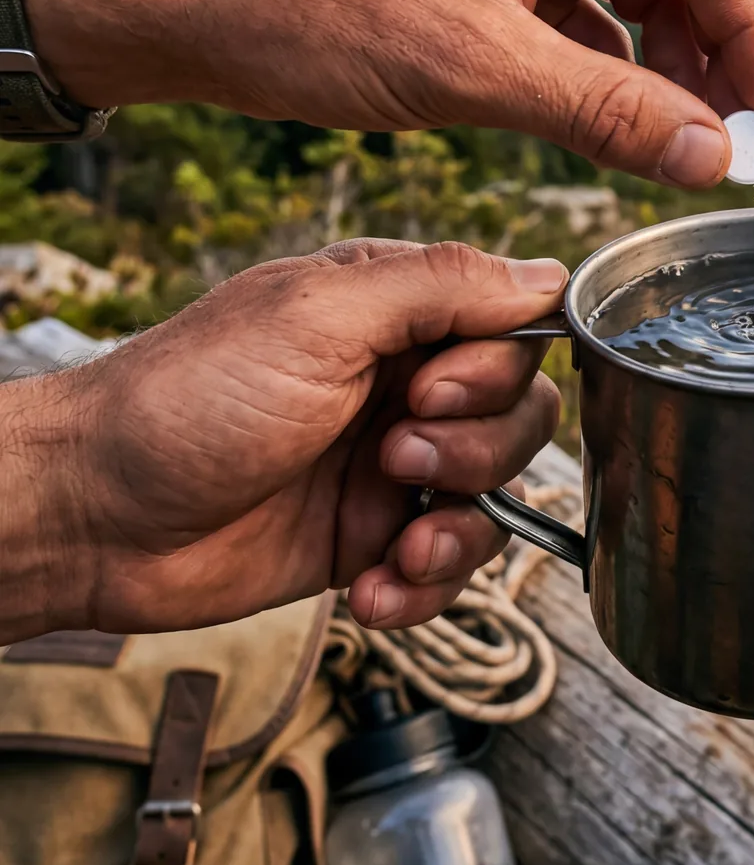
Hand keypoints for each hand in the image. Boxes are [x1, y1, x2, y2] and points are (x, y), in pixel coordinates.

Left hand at [2, 240, 564, 639]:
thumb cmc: (188, 396)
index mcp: (397, 312)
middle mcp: (403, 383)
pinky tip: (374, 590)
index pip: (513, 328)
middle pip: (520, 413)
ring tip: (394, 540)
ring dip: (459, 526)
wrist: (92, 518)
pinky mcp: (370, 537)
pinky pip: (449, 565)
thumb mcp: (320, 315)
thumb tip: (550, 274)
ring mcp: (390, 463)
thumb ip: (440, 286)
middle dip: (476, 449)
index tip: (432, 393)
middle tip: (395, 455)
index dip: (495, 371)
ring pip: (498, 492)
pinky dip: (427, 586)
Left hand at [22, 0, 753, 185]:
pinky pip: (595, 15)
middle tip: (743, 146)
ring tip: (690, 145)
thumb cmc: (307, 3)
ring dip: (674, 67)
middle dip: (720, 52)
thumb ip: (603, 110)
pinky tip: (633, 124)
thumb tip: (714, 159)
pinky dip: (620, 71)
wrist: (189, 1)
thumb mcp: (467, 65)